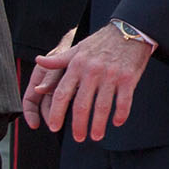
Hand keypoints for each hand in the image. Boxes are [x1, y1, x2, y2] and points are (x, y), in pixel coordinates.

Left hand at [26, 22, 154, 142]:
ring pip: (102, 108)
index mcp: (77, 66)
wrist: (129, 30)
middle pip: (81, 105)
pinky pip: (123, 102)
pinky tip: (117, 122)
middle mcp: (92, 72)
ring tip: (96, 136)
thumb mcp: (77, 49)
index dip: (56, 113)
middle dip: (78, 126)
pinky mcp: (128, 79)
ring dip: (98, 126)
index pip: (62, 94)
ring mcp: (111, 76)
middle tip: (78, 138)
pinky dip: (120, 115)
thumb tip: (38, 62)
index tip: (53, 127)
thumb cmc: (101, 42)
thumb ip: (58, 60)